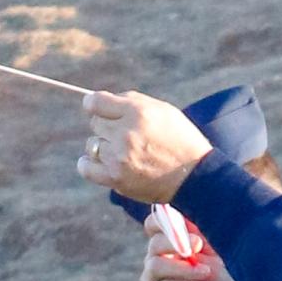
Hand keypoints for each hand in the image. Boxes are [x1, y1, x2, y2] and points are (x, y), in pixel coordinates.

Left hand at [77, 89, 210, 202]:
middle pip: (95, 124)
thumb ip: (130, 102)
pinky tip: (97, 161)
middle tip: (124, 135)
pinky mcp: (117, 179)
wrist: (195, 177)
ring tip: (120, 152)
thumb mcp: (161, 110)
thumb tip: (99, 101)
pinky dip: (87, 164)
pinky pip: (86, 168)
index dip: (94, 104)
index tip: (96, 108)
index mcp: (136, 112)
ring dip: (102, 146)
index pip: (95, 102)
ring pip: (92, 144)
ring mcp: (119, 158)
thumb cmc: (180, 140)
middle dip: (107, 126)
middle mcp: (125, 134)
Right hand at [140, 221, 240, 280]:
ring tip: (207, 273)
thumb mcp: (212, 253)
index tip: (185, 223)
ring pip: (156, 265)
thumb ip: (199, 236)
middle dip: (176, 242)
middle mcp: (154, 259)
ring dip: (184, 268)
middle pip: (154, 244)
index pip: (153, 224)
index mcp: (167, 243)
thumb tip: (188, 219)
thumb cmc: (218, 278)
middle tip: (199, 246)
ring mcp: (150, 280)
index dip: (165, 220)